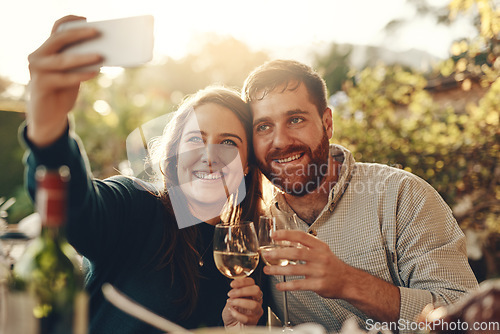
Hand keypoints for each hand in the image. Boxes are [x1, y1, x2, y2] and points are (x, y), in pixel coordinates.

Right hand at [26, 15, 102, 146]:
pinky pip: (64, 78)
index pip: (57, 29)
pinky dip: (80, 75)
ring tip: (100, 55)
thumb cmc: (64, 90)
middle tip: (97, 32)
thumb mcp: (74, 73)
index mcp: (47, 49)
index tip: (87, 19)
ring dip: (83, 57)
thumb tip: (103, 51)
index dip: (70, 21)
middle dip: (79, 34)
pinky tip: (95, 72)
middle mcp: (38, 56)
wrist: (50, 115)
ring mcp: (37, 70)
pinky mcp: (40, 85)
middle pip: (58, 39)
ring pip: (62, 59)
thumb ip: (81, 61)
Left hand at [222, 277, 263, 326]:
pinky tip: (232, 312)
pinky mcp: (253, 321)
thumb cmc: (231, 313)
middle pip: (256, 291)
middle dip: (242, 291)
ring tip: (231, 303)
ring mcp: (256, 311)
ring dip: (240, 302)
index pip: (251, 282)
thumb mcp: (230, 300)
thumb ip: (234, 294)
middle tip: (231, 294)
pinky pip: (247, 318)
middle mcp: (256, 300)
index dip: (242, 281)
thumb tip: (235, 288)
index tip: (233, 284)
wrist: (230, 326)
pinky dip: (237, 314)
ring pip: (254, 305)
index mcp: (251, 293)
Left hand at [264, 230, 400, 320]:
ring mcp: (319, 271)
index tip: (273, 235)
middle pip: (296, 252)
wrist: (348, 282)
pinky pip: (299, 285)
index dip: (286, 234)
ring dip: (278, 270)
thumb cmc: (332, 265)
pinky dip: (287, 286)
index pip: (301, 236)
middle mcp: (320, 257)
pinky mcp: (318, 285)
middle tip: (267, 254)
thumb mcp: (322, 251)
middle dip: (279, 253)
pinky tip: (279, 286)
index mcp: (320, 246)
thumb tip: (287, 239)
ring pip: (295, 269)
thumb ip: (306, 245)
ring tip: (267, 270)